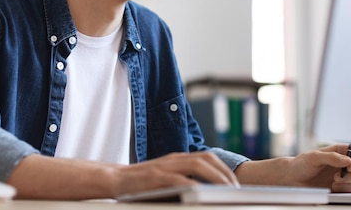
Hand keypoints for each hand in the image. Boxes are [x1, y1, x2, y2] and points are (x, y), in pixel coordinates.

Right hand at [111, 151, 238, 196]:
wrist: (115, 179)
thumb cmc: (142, 182)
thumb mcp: (166, 176)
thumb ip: (183, 177)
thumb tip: (206, 190)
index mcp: (178, 158)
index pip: (207, 157)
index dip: (224, 168)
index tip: (235, 182)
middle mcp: (174, 159)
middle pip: (206, 158)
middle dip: (224, 172)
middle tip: (235, 188)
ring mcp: (165, 166)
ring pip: (197, 165)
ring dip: (215, 177)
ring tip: (226, 190)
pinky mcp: (156, 177)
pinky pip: (179, 179)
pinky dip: (193, 186)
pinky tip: (202, 194)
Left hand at [287, 144, 350, 191]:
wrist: (294, 179)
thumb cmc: (302, 164)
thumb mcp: (313, 157)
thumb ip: (330, 157)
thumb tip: (347, 160)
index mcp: (340, 151)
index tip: (350, 166)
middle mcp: (346, 163)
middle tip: (336, 177)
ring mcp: (347, 176)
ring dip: (350, 184)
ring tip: (333, 184)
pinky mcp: (345, 188)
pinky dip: (347, 190)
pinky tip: (334, 188)